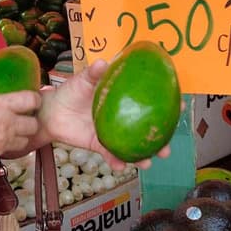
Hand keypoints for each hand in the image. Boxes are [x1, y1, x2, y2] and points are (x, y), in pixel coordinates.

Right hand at [0, 73, 40, 175]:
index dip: (34, 98)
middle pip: (33, 125)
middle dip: (31, 119)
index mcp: (0, 107)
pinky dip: (6, 147)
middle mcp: (6, 127)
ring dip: (21, 136)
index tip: (30, 97)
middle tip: (22, 115)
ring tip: (11, 130)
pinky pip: (7, 152)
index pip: (30, 101)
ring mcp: (0, 145)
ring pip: (24, 142)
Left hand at [38, 60, 169, 171]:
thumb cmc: (70, 91)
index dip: (167, 106)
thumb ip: (94, 73)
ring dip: (142, 157)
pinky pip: (111, 155)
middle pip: (146, 130)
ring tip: (148, 163)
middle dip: (160, 141)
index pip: (150, 102)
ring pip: (132, 148)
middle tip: (167, 147)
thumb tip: (104, 63)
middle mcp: (122, 118)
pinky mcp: (99, 145)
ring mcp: (112, 133)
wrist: (50, 111)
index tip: (180, 107)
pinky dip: (116, 162)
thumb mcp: (83, 80)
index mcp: (124, 100)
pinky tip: (122, 166)